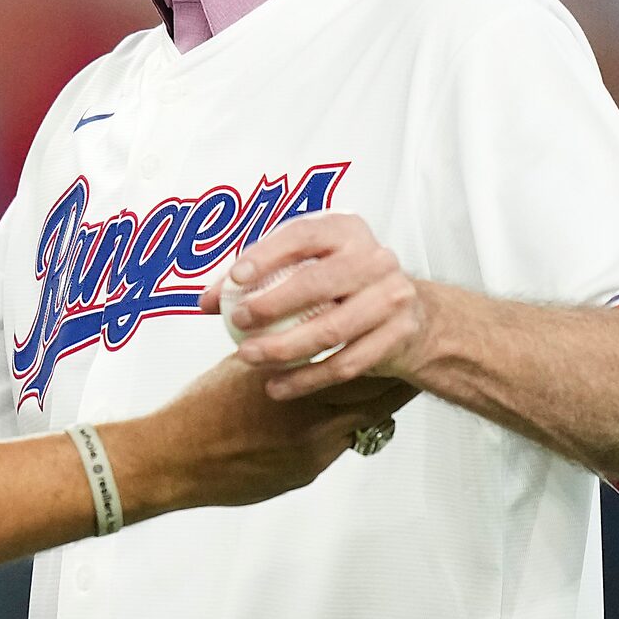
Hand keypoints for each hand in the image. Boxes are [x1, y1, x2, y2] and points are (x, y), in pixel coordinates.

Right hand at [108, 354, 414, 515]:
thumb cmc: (201, 405)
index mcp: (295, 377)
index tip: (398, 332)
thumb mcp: (243, 364)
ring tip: (390, 392)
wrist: (174, 458)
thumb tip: (305, 335)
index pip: (356, 358)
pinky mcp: (305, 472)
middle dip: (395, 380)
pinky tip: (336, 424)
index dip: (381, 346)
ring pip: (361, 424)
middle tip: (412, 364)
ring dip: (373, 408)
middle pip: (375, 395)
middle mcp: (311, 414)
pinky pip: (336, 448)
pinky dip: (341, 432)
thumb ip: (281, 352)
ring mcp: (312, 449)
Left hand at [200, 212, 433, 398]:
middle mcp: (376, 259)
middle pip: (319, 283)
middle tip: (237, 321)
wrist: (413, 317)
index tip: (236, 277)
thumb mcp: (308, 269)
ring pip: (331, 329)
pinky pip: (344, 364)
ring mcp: (392, 298)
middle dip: (272, 304)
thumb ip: (258, 279)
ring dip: (283, 348)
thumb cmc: (346, 287)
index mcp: (348, 231)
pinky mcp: (397, 337)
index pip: (303, 235)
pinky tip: (277, 386)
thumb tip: (206, 301)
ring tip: (249, 357)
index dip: (267, 254)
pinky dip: (307, 379)